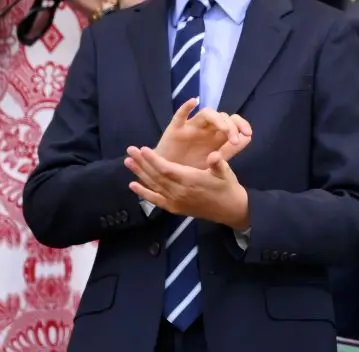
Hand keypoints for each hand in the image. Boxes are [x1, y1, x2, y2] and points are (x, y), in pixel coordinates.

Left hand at [127, 147, 249, 229]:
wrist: (230, 209)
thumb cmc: (227, 186)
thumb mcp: (226, 172)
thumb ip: (218, 163)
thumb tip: (215, 154)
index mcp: (191, 180)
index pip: (167, 169)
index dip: (153, 159)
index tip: (143, 149)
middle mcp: (179, 191)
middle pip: (156, 176)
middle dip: (142, 162)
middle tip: (130, 150)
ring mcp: (175, 201)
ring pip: (153, 185)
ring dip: (139, 174)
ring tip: (128, 162)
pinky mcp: (174, 208)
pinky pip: (155, 200)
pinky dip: (143, 193)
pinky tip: (133, 185)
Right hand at [154, 97, 252, 168]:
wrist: (169, 177)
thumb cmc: (192, 168)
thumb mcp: (213, 162)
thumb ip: (229, 151)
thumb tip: (248, 138)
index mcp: (216, 135)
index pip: (233, 122)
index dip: (242, 124)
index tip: (248, 134)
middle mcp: (205, 128)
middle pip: (222, 116)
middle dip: (232, 126)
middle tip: (235, 140)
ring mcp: (191, 128)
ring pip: (206, 114)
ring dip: (217, 119)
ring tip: (225, 130)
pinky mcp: (175, 130)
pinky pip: (179, 116)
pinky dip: (186, 107)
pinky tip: (193, 102)